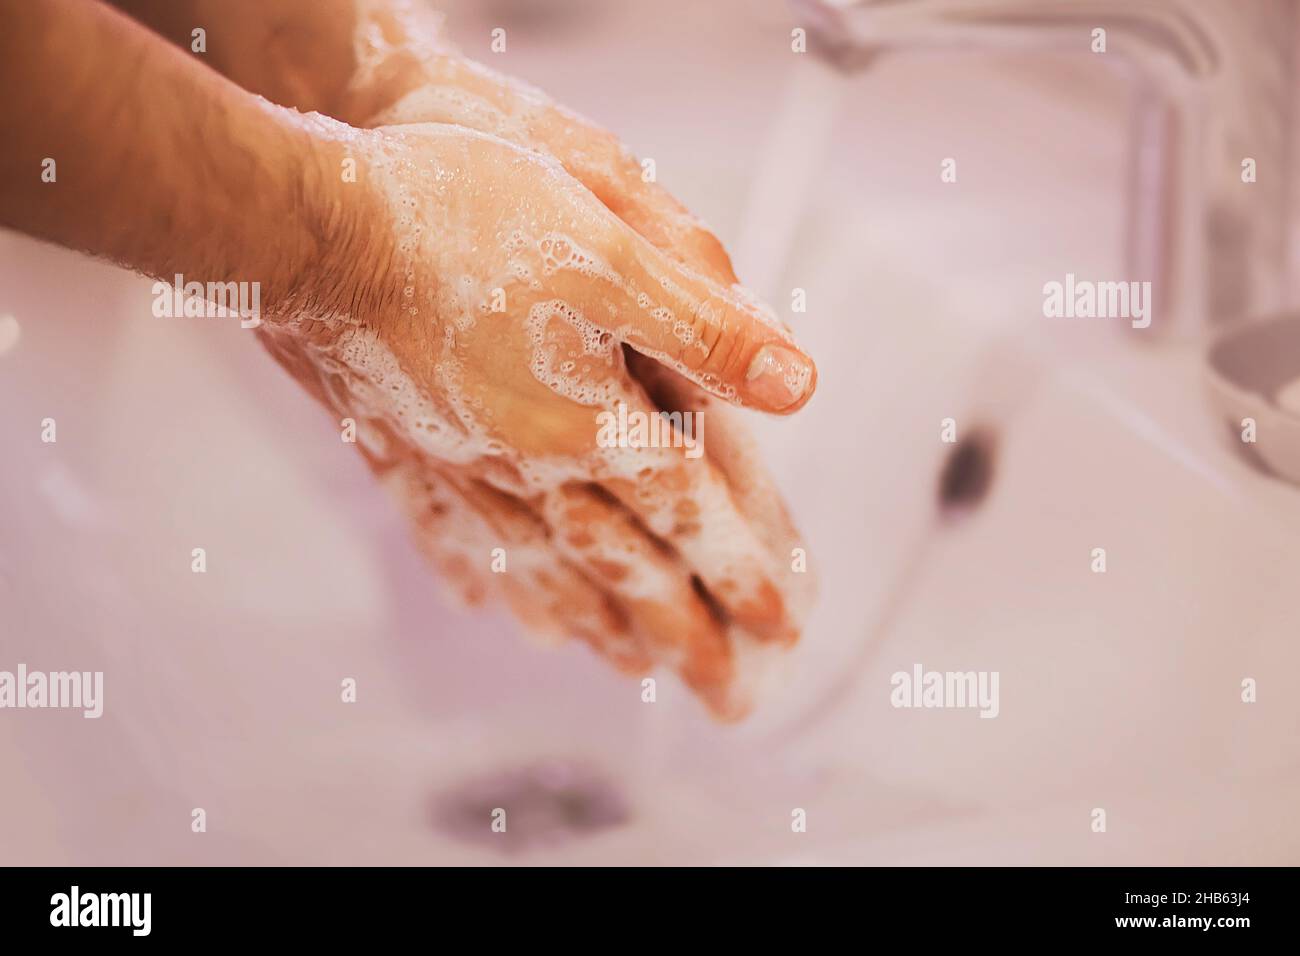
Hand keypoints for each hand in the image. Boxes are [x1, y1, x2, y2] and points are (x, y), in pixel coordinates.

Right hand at [260, 119, 814, 717]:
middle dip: (682, 631)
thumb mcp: (609, 252)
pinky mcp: (405, 441)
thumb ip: (702, 328)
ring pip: (544, 564)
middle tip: (726, 696)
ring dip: (595, 622)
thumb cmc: (462, 220)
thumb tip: (798, 386)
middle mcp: (529, 463)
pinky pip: (451, 531)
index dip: (739, 567)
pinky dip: (479, 576)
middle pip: (622, 566)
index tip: (781, 626)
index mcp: (588, 421)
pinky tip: (486, 608)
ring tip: (631, 669)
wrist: (315, 224)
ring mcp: (461, 461)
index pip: (685, 512)